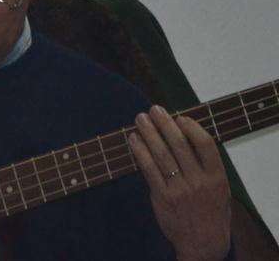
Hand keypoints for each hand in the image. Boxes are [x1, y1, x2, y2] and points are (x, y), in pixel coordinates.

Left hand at [128, 105, 230, 260]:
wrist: (204, 243)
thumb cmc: (210, 211)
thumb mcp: (219, 189)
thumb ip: (206, 166)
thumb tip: (185, 134)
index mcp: (217, 178)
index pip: (206, 145)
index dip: (192, 127)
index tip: (179, 117)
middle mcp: (199, 182)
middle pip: (179, 146)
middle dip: (164, 124)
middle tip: (154, 109)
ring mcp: (180, 190)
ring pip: (161, 155)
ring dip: (149, 133)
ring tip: (140, 119)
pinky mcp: (162, 197)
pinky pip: (148, 169)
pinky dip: (140, 151)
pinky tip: (133, 139)